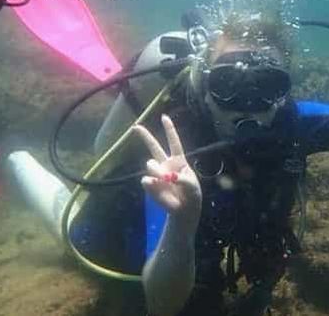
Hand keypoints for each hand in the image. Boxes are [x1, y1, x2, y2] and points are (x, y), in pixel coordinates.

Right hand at [133, 115, 201, 230]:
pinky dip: (153, 185)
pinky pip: (147, 180)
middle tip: (135, 127)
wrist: (184, 211)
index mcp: (179, 161)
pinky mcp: (150, 185)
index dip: (169, 130)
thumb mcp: (192, 186)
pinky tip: (160, 189)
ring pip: (151, 164)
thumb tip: (166, 176)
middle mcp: (166, 165)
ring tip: (167, 182)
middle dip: (145, 136)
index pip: (174, 142)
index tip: (164, 117)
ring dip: (157, 171)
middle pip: (154, 147)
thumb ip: (182, 179)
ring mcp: (157, 174)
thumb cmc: (191, 195)